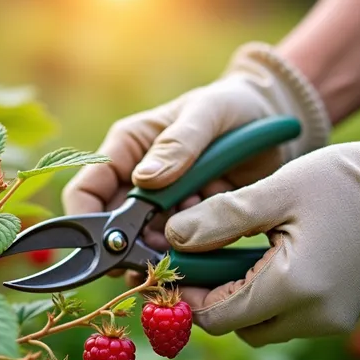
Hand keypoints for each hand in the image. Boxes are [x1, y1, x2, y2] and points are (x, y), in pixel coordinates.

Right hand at [61, 42, 329, 282]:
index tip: (111, 246)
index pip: (85, 191)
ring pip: (143, 245)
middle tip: (160, 254)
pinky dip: (188, 254)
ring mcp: (161, 206)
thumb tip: (144, 179)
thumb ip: (180, 142)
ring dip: (163, 251)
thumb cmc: (234, 105)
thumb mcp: (208, 114)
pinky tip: (209, 243)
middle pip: (112, 228)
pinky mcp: (188, 223)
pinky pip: (176, 250)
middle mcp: (135, 180)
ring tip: (195, 239)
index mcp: (126, 148)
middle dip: (131, 247)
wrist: (274, 122)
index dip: (88, 222)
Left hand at [164, 102, 359, 346]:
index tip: (174, 267)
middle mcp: (316, 316)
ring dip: (243, 300)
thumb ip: (220, 219)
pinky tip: (269, 261)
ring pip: (264, 327)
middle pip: (239, 327)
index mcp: (294, 287)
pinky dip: (271, 299)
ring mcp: (334, 320)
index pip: (217, 316)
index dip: (187, 296)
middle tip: (200, 260)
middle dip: (214, 300)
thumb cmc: (344, 182)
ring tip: (234, 255)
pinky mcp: (345, 314)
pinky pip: (292, 318)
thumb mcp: (276, 192)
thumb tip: (172, 238)